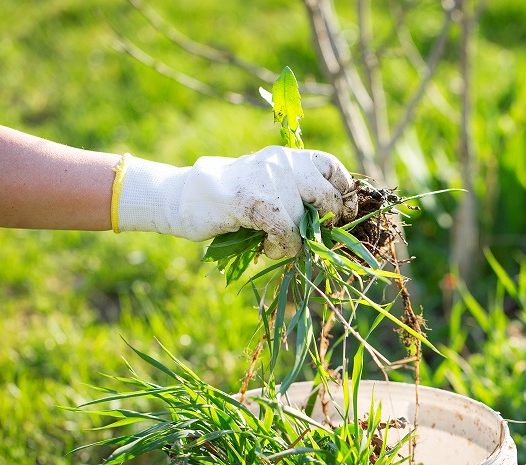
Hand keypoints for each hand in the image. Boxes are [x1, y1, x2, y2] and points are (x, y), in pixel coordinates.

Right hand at [114, 146, 358, 258]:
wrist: (183, 198)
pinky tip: (268, 248)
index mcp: (287, 156)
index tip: (342, 212)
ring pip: (304, 220)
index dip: (343, 192)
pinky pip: (285, 232)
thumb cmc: (230, 199)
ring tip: (275, 244)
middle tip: (311, 236)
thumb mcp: (268, 185)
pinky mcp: (251, 202)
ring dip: (296, 242)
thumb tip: (336, 215)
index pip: (332, 166)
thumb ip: (297, 192)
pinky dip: (282, 247)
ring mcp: (266, 180)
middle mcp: (281, 162)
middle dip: (326, 222)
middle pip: (327, 195)